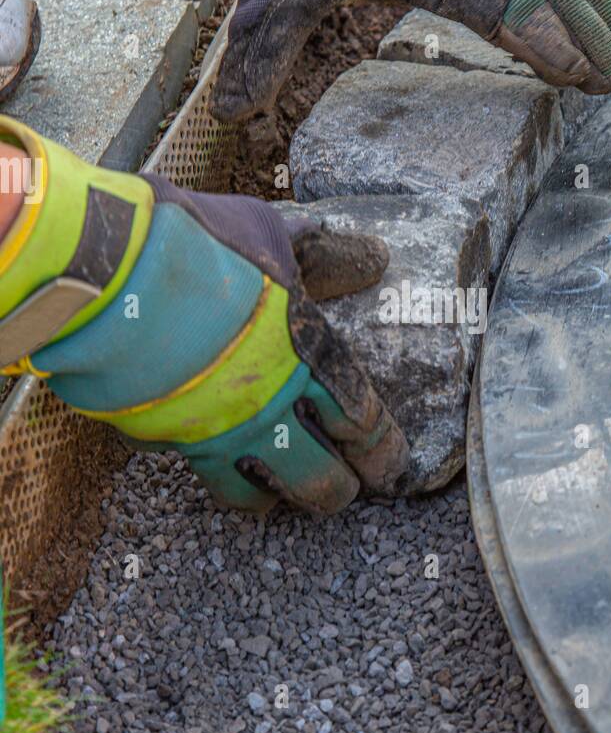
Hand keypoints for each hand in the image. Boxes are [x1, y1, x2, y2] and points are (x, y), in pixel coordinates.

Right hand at [0, 118, 406, 513]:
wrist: (98, 270)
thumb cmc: (192, 243)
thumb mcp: (268, 232)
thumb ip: (319, 255)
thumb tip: (372, 256)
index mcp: (303, 355)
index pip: (360, 420)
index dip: (381, 450)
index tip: (391, 467)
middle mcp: (264, 406)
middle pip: (320, 477)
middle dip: (341, 492)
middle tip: (348, 493)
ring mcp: (209, 430)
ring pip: (255, 495)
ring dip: (277, 499)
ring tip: (284, 498)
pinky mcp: (158, 437)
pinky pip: (192, 469)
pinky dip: (211, 469)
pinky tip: (217, 461)